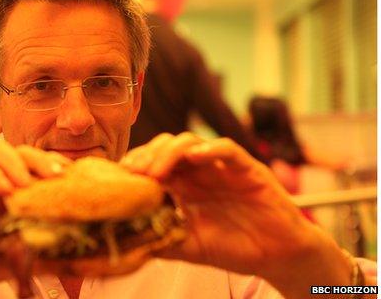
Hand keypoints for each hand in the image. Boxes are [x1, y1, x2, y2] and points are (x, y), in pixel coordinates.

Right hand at [0, 141, 70, 297]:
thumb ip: (25, 259)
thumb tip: (63, 260)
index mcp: (1, 200)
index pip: (33, 174)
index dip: (55, 173)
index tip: (78, 182)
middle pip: (21, 156)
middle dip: (44, 161)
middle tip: (62, 175)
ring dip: (20, 163)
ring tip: (34, 183)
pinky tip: (6, 190)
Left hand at [120, 133, 351, 296]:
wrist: (277, 257)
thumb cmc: (233, 248)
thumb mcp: (189, 247)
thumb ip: (161, 240)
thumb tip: (125, 239)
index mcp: (182, 186)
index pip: (152, 162)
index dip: (135, 164)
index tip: (120, 176)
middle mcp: (198, 172)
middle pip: (166, 146)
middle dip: (147, 155)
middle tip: (134, 173)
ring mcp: (221, 168)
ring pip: (191, 142)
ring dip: (169, 152)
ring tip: (157, 172)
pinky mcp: (247, 169)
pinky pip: (227, 149)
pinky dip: (211, 148)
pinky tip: (196, 157)